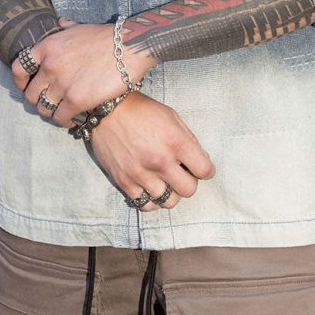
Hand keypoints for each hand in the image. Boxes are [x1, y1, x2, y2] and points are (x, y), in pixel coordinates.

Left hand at [11, 20, 154, 127]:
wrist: (128, 47)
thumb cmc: (106, 37)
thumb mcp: (80, 27)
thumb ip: (66, 28)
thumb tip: (60, 23)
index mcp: (47, 47)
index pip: (19, 68)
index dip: (21, 81)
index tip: (28, 87)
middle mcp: (49, 65)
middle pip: (30, 94)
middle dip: (38, 100)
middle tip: (50, 101)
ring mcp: (61, 84)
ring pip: (43, 109)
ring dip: (51, 111)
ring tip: (61, 110)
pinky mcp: (75, 100)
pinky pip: (59, 118)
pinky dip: (64, 120)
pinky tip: (72, 118)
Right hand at [88, 92, 215, 210]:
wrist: (107, 110)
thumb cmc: (142, 110)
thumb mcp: (172, 116)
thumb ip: (189, 139)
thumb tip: (202, 160)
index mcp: (175, 142)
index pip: (204, 170)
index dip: (207, 170)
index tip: (202, 168)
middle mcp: (159, 161)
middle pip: (189, 190)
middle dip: (189, 181)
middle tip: (182, 172)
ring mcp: (141, 174)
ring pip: (168, 202)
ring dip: (171, 192)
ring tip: (165, 180)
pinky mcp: (124, 181)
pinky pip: (145, 204)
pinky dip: (151, 198)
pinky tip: (150, 186)